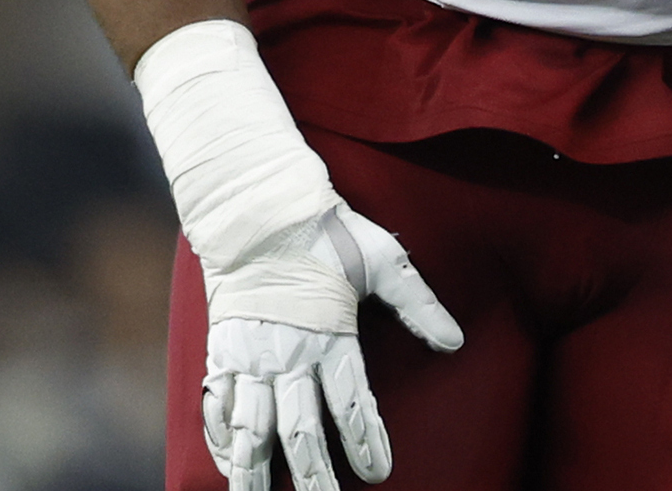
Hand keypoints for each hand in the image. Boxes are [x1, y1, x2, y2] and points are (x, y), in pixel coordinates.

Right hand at [202, 205, 461, 490]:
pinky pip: (217, 405)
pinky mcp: (222, 349)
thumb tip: (455, 341)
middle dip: (315, 474)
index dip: (365, 440)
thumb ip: (418, 303)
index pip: (351, 402)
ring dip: (255, 471)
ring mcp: (249, 355)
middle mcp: (287, 353)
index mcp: (330, 333)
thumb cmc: (326, 231)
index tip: (377, 472)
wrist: (258, 207)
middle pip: (300, 429)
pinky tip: (229, 466)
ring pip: (251, 428)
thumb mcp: (382, 258)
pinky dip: (221, 440)